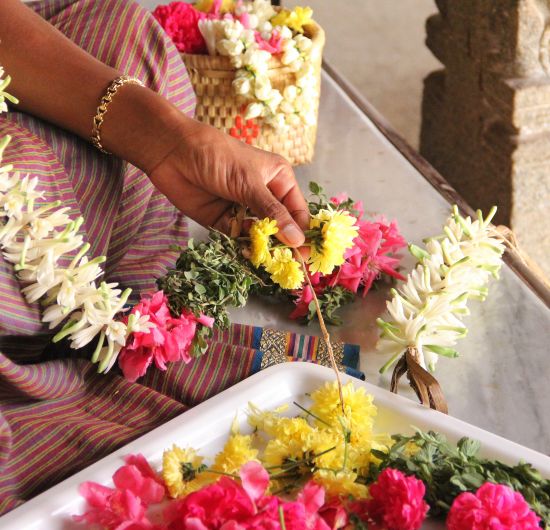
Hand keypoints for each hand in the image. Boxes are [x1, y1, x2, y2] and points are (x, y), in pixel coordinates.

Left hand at [145, 117, 308, 246]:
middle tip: (286, 264)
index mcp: (279, 180)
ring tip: (264, 259)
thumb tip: (297, 239)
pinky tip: (245, 251)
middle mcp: (264, 196)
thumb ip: (272, 213)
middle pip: (280, 228)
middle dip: (283, 244)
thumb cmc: (218, 156)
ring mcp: (244, 209)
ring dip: (262, 247)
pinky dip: (242, 247)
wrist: (172, 153)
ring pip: (260, 236)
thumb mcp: (250, 183)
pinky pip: (239, 239)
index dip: (302, 233)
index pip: (297, 212)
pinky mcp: (224, 221)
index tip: (305, 255)